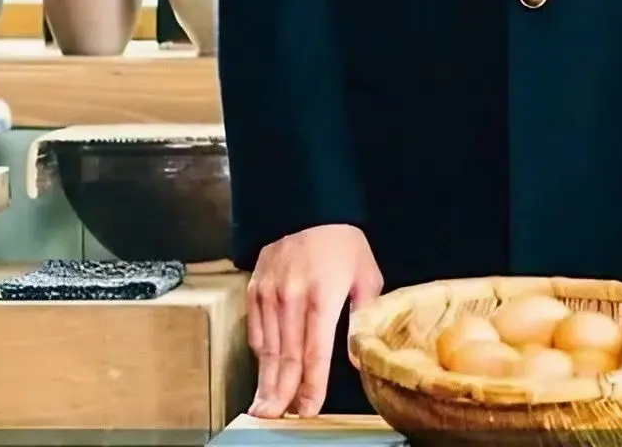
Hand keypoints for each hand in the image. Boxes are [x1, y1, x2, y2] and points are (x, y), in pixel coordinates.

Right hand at [246, 224, 382, 417]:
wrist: (308, 205)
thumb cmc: (343, 243)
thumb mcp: (366, 275)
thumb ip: (362, 316)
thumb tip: (357, 355)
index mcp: (323, 296)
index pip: (315, 351)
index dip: (311, 385)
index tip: (308, 409)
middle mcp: (292, 298)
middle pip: (286, 356)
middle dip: (282, 392)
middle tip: (276, 418)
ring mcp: (269, 294)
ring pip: (267, 347)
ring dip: (267, 380)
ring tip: (266, 406)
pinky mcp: (255, 289)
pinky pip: (256, 330)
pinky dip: (260, 354)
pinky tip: (264, 371)